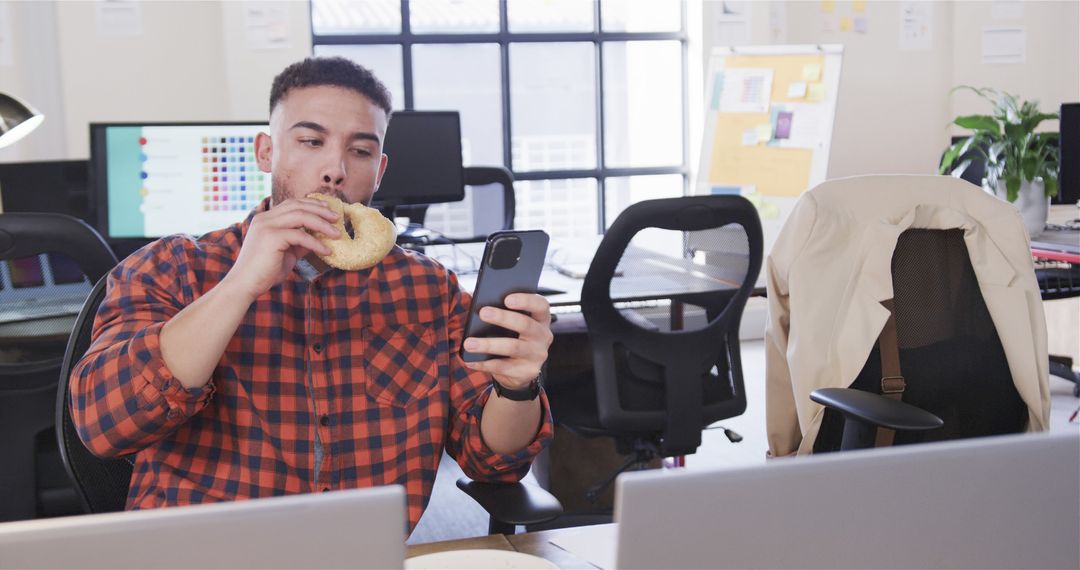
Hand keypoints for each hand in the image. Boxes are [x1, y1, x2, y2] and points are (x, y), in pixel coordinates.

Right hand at [223, 198, 339, 300]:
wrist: (245, 285)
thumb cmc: (265, 271)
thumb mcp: (286, 253)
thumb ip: (299, 242)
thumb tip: (319, 238)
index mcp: (265, 219)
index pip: (291, 204)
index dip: (311, 204)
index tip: (327, 209)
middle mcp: (265, 218)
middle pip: (298, 206)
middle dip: (320, 210)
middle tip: (337, 217)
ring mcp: (267, 226)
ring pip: (301, 216)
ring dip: (322, 224)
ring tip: (337, 234)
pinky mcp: (272, 237)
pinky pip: (301, 236)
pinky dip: (316, 243)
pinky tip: (327, 251)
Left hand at [462, 293, 553, 388]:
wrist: (520, 371)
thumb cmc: (512, 338)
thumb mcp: (513, 325)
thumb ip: (504, 313)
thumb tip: (482, 308)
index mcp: (541, 318)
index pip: (540, 305)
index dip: (526, 300)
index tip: (507, 299)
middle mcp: (543, 336)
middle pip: (525, 324)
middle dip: (502, 318)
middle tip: (483, 313)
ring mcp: (537, 355)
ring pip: (513, 347)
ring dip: (489, 344)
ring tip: (469, 343)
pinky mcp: (528, 372)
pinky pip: (503, 367)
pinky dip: (484, 363)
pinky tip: (470, 360)